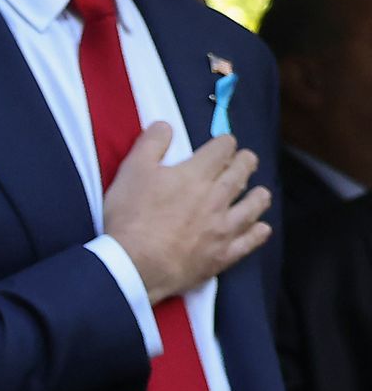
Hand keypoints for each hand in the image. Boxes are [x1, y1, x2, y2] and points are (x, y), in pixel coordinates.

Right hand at [102, 126, 269, 301]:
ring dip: (258, 195)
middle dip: (246, 162)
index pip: (222, 149)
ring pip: (254, 205)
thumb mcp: (130, 172)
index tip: (222, 143)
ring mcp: (225, 226)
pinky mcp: (224, 253)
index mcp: (196, 174)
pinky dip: (258, 231)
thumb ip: (150, 144)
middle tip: (245, 160)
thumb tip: (166, 125)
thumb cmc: (131, 217)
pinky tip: (259, 227)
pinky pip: (251, 240)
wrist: (137, 265)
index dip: (224, 142)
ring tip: (258, 192)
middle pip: (242, 172)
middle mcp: (218, 196)